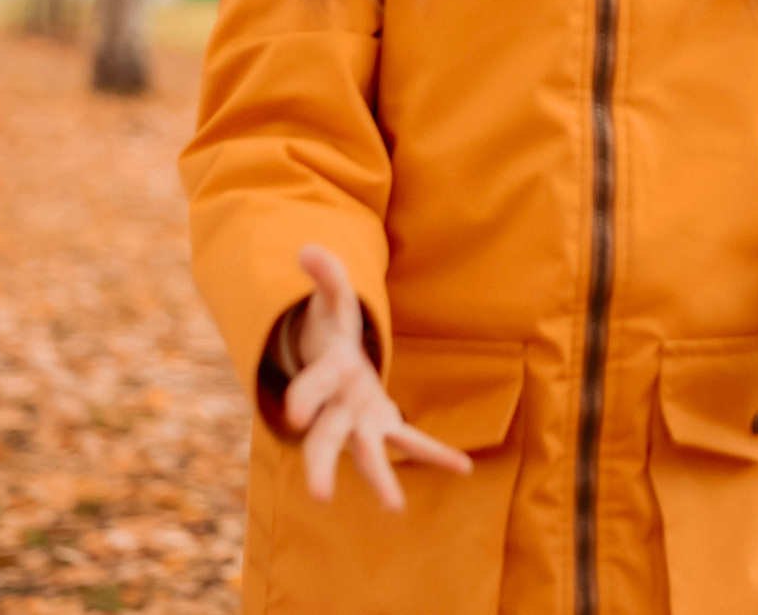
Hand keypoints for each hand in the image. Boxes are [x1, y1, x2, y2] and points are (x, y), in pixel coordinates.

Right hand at [281, 246, 471, 508]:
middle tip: (319, 496)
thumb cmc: (331, 330)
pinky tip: (463, 467)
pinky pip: (411, 442)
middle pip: (324, 439)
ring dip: (380, 480)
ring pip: (366, 455)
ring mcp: (361, 422)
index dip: (302, 400)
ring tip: (395, 508)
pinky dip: (436, 454)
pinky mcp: (385, 425)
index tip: (293, 417)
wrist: (332, 364)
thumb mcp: (332, 301)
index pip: (308, 390)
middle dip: (321, 464)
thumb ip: (326, 277)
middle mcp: (336, 408)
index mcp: (323, 377)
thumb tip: (309, 248)